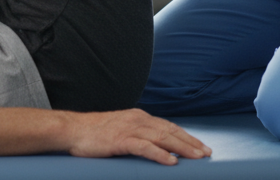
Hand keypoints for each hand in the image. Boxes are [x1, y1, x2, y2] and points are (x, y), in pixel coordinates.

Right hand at [64, 108, 209, 165]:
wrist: (73, 129)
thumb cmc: (95, 133)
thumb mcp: (120, 130)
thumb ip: (137, 135)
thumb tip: (154, 146)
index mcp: (139, 117)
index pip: (168, 126)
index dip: (186, 136)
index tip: (201, 146)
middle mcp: (138, 120)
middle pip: (170, 131)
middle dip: (190, 143)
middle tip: (207, 153)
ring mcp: (129, 129)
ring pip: (162, 137)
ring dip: (182, 148)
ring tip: (197, 157)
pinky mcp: (120, 140)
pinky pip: (144, 147)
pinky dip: (160, 154)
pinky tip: (171, 161)